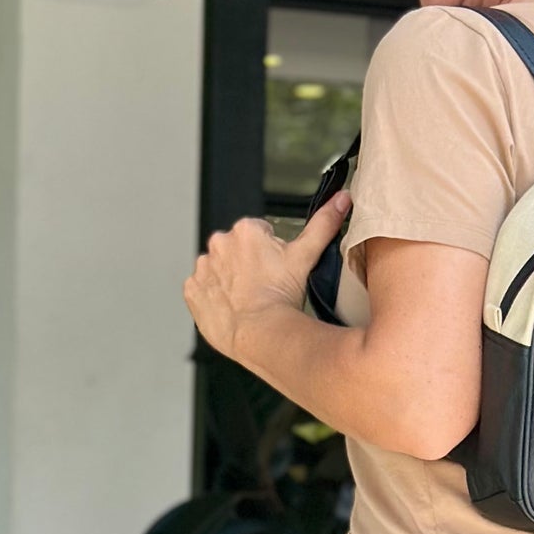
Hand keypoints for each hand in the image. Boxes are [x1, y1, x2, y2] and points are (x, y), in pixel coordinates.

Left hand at [182, 189, 351, 361]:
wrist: (259, 333)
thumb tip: (341, 200)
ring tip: (248, 299)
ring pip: (219, 271)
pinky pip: (202, 290)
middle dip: (248, 265)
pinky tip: (231, 308)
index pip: (258, 234)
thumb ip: (323, 223)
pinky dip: (214, 298)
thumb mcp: (306, 256)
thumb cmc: (281, 297)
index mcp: (245, 230)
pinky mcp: (192, 291)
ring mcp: (203, 268)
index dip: (270, 253)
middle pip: (236, 251)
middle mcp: (219, 244)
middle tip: (264, 286)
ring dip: (230, 281)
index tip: (275, 269)